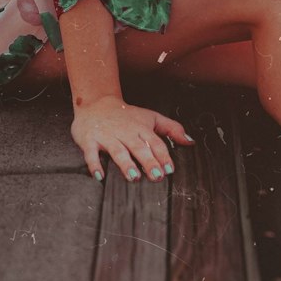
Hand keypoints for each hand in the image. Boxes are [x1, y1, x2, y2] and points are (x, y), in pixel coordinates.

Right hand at [71, 95, 193, 182]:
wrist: (97, 103)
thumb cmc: (127, 115)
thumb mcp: (151, 118)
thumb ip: (172, 128)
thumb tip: (190, 141)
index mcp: (141, 128)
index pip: (155, 142)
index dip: (163, 156)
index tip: (169, 169)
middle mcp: (126, 132)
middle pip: (139, 147)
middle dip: (148, 162)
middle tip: (156, 176)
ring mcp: (108, 136)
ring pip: (118, 150)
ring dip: (126, 164)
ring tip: (133, 177)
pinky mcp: (90, 140)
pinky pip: (91, 153)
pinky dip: (95, 164)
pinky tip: (100, 176)